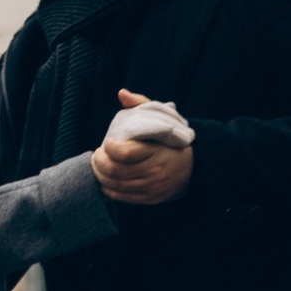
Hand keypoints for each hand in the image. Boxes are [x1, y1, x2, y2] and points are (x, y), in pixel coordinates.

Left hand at [93, 87, 193, 203]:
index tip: (107, 142)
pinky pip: (121, 196)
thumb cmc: (171, 141)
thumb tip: (122, 93)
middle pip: (116, 170)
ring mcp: (151, 186)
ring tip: (97, 164)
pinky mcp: (148, 198)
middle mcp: (154, 171)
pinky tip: (104, 179)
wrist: (193, 168)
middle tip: (97, 154)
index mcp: (158, 151)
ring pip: (115, 184)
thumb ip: (141, 106)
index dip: (110, 148)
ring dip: (100, 174)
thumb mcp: (162, 121)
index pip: (126, 153)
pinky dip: (107, 188)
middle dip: (99, 162)